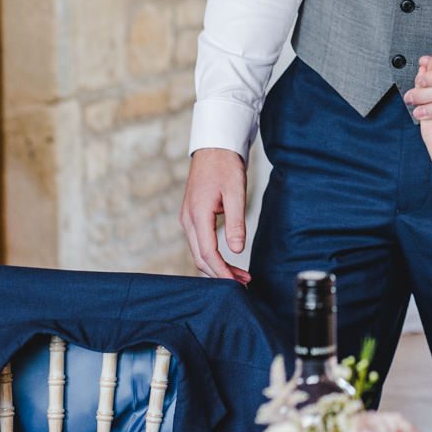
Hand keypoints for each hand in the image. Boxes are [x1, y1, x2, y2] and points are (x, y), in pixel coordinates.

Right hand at [181, 147, 249, 282]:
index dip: (222, 272)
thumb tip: (237, 250)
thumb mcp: (235, 192)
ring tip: (240, 276)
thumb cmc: (225, 166)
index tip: (237, 284)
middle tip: (243, 284)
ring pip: (199, 252)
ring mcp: (188, 218)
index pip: (207, 253)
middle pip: (200, 257)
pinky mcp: (192, 216)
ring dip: (217, 266)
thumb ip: (235, 222)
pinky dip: (213, 255)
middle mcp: (188, 219)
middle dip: (220, 274)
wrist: (214, 147)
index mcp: (197, 214)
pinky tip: (228, 260)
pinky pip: (200, 243)